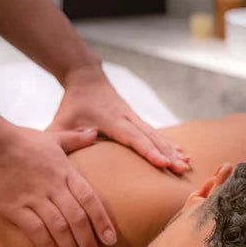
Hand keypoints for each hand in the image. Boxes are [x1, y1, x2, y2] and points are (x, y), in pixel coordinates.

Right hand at [0, 124, 115, 246]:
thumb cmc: (21, 140)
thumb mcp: (53, 137)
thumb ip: (76, 138)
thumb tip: (95, 132)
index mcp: (65, 172)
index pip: (90, 199)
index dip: (102, 221)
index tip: (111, 241)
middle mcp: (53, 187)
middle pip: (78, 220)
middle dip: (90, 246)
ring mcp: (34, 198)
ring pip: (59, 229)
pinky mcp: (14, 207)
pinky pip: (35, 230)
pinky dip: (47, 246)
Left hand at [50, 65, 189, 173]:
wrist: (86, 77)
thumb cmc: (73, 103)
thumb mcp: (61, 120)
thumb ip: (59, 138)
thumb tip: (58, 156)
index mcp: (111, 120)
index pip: (132, 137)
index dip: (147, 150)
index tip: (161, 162)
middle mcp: (127, 118)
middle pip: (150, 137)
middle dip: (166, 153)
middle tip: (180, 168)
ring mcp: (134, 118)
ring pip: (157, 135)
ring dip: (172, 150)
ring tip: (186, 164)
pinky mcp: (137, 120)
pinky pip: (156, 133)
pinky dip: (170, 144)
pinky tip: (183, 154)